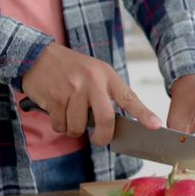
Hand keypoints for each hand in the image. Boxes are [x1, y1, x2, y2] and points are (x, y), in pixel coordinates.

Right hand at [21, 43, 161, 145]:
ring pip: (78, 127)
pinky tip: (56, 110)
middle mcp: (92, 81)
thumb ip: (105, 94)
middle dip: (103, 137)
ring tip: (69, 115)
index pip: (129, 97)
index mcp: (106, 75)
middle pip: (106, 120)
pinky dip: (58, 125)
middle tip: (99, 140)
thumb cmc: (70, 69)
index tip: (156, 126)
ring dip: (73, 129)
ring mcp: (73, 88)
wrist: (38, 56)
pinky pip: (61, 125)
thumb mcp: (94, 72)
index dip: (143, 114)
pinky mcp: (55, 97)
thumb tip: (113, 126)